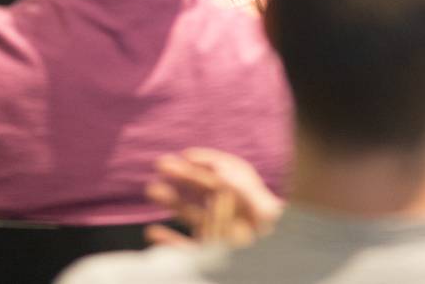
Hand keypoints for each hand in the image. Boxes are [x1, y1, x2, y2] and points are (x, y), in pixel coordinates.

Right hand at [144, 149, 282, 247]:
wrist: (271, 269)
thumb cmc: (272, 244)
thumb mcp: (264, 214)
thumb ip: (245, 191)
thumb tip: (220, 173)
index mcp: (252, 203)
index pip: (228, 175)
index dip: (208, 161)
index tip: (187, 155)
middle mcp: (236, 217)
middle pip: (208, 190)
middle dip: (185, 175)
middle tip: (161, 164)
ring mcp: (223, 238)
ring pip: (194, 215)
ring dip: (173, 201)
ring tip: (152, 189)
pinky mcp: (212, 260)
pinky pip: (187, 249)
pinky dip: (169, 241)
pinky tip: (152, 233)